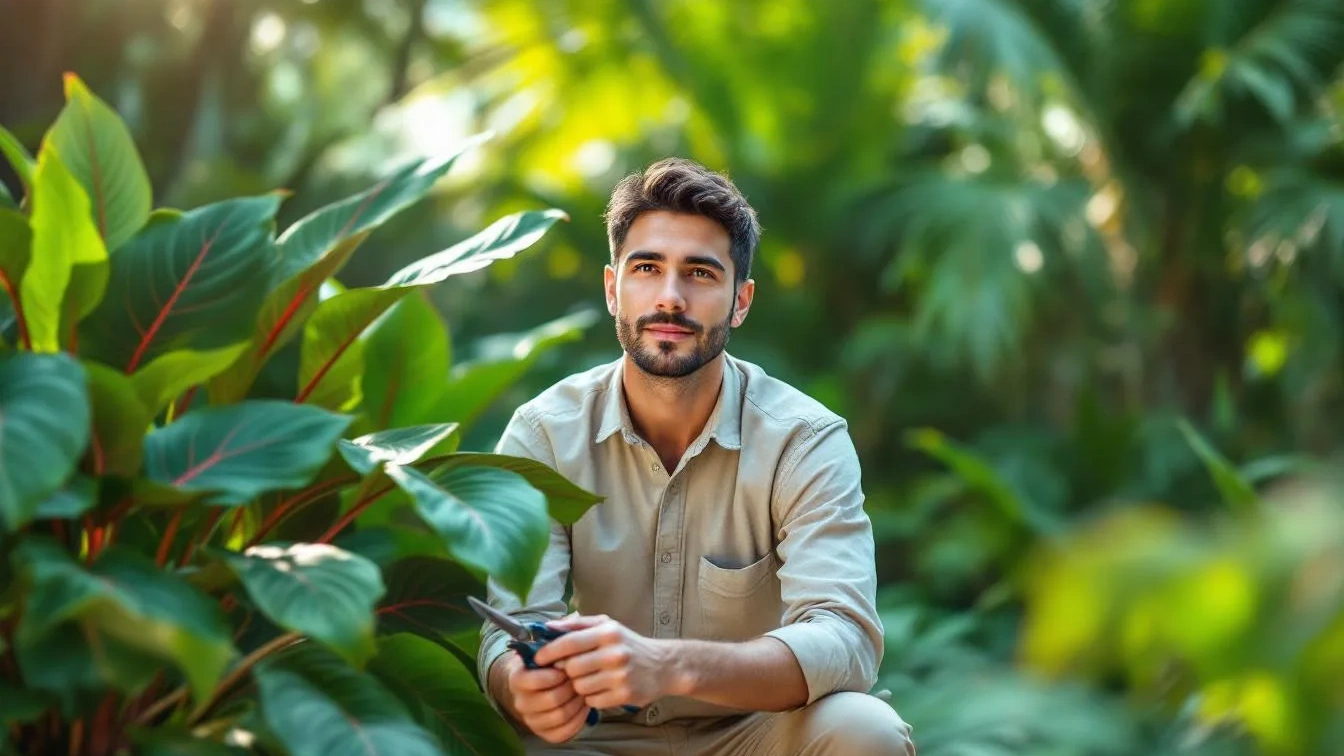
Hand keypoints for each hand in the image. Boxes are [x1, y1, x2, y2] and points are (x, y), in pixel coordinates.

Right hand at [500, 651, 590, 743]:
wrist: (538, 683)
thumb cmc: (546, 663)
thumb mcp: (544, 649)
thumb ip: (550, 643)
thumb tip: (558, 633)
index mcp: (516, 679)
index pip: (535, 680)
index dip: (556, 674)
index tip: (568, 667)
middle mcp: (520, 702)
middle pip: (552, 699)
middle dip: (571, 688)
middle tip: (581, 679)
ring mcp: (531, 720)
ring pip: (560, 716)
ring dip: (577, 703)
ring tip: (585, 691)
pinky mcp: (544, 733)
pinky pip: (564, 732)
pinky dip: (579, 719)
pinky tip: (584, 707)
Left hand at [533, 614, 681, 709]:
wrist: (662, 665)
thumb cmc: (628, 644)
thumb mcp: (607, 626)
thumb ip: (577, 625)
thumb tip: (547, 626)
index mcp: (608, 633)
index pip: (569, 642)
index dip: (549, 651)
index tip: (539, 658)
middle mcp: (615, 653)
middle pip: (571, 668)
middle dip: (568, 670)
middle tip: (574, 669)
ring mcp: (620, 676)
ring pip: (579, 686)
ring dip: (580, 685)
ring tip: (591, 678)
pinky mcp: (625, 695)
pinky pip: (592, 701)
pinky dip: (592, 697)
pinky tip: (602, 688)